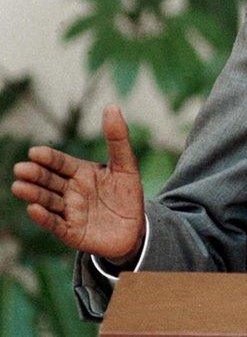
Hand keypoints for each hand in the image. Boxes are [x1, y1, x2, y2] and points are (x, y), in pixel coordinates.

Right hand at [11, 105, 144, 263]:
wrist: (135, 229)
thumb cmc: (127, 195)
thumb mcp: (126, 165)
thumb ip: (118, 139)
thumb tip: (112, 106)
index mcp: (81, 173)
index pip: (61, 163)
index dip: (49, 158)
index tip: (35, 152)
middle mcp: (70, 191)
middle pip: (49, 181)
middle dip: (36, 175)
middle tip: (21, 168)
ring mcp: (69, 212)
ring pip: (48, 201)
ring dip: (34, 194)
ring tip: (19, 186)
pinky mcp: (71, 232)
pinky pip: (56, 224)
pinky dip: (45, 218)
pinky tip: (34, 209)